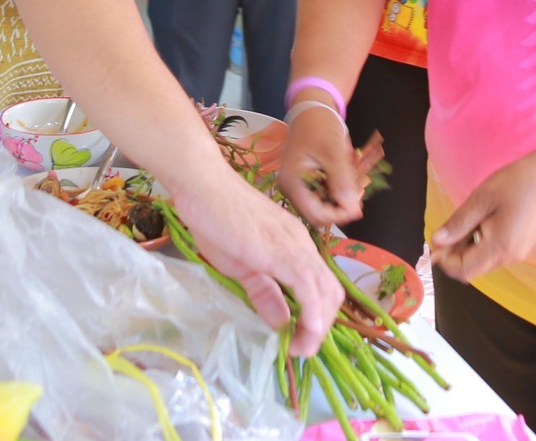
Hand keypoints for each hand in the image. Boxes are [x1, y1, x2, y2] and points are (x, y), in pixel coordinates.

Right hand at [169, 165, 343, 357]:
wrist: (204, 185)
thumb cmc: (217, 218)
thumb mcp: (242, 265)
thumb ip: (264, 293)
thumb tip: (281, 322)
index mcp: (295, 247)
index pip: (321, 287)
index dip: (316, 319)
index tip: (298, 341)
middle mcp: (302, 245)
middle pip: (331, 293)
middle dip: (321, 328)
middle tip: (300, 349)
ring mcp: (295, 245)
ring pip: (326, 292)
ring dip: (319, 327)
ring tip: (300, 349)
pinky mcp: (282, 250)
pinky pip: (308, 286)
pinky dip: (312, 314)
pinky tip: (304, 333)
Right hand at [277, 105, 364, 229]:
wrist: (313, 109)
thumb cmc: (319, 125)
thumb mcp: (333, 152)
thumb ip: (341, 180)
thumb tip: (351, 206)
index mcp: (293, 183)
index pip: (315, 215)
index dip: (338, 214)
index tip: (357, 204)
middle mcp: (294, 189)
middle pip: (320, 213)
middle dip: (342, 206)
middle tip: (359, 191)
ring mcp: (301, 186)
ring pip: (326, 205)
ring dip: (344, 198)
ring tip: (358, 181)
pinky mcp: (310, 181)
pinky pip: (327, 194)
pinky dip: (341, 189)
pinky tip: (351, 176)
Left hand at [429, 150, 535, 283]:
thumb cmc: (516, 183)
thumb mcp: (482, 199)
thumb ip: (458, 223)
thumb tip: (436, 242)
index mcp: (499, 247)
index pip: (464, 269)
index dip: (445, 260)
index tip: (436, 241)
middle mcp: (509, 257)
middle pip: (472, 268)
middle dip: (455, 254)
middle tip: (449, 228)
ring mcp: (517, 253)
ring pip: (482, 261)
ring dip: (468, 247)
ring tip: (468, 220)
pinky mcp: (520, 246)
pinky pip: (493, 253)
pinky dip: (481, 243)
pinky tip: (482, 222)